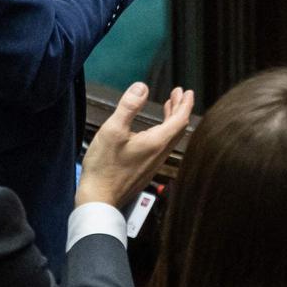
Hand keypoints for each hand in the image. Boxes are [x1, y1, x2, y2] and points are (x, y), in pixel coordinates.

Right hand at [76, 82, 192, 207]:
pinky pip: (163, 146)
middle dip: (180, 108)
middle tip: (178, 94)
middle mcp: (160, 153)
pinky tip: (152, 129)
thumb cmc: (104, 167)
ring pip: (171, 137)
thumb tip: (142, 87)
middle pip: (178, 128)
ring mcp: (154, 163)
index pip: (180, 119)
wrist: (98, 199)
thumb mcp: (112, 130)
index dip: (185, 103)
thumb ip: (128, 107)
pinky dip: (163, 131)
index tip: (187, 91)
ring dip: (172, 119)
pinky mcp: (146, 169)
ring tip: (168, 106)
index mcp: (156, 142)